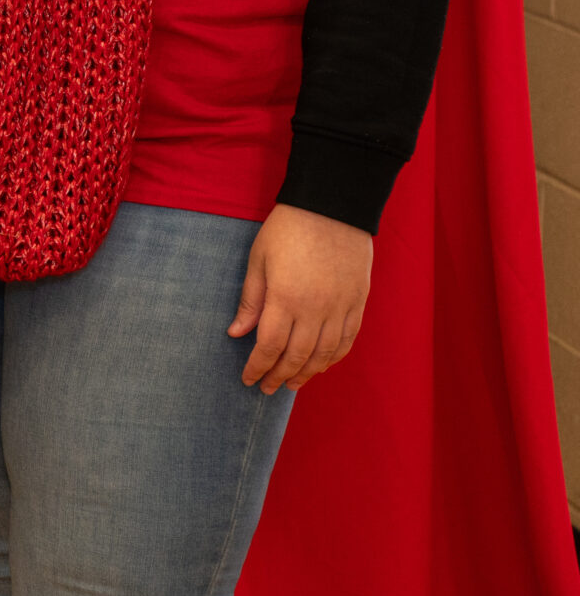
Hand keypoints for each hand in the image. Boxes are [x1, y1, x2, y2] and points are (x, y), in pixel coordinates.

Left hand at [227, 202, 371, 393]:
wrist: (332, 207)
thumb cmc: (287, 229)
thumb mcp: (258, 260)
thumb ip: (251, 300)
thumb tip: (236, 333)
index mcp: (285, 298)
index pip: (269, 346)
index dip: (258, 367)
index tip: (249, 379)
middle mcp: (315, 309)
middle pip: (297, 356)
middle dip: (280, 376)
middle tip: (268, 388)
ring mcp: (340, 308)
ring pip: (324, 354)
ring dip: (308, 373)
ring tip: (292, 384)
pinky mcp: (358, 302)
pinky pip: (348, 340)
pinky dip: (334, 357)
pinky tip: (322, 365)